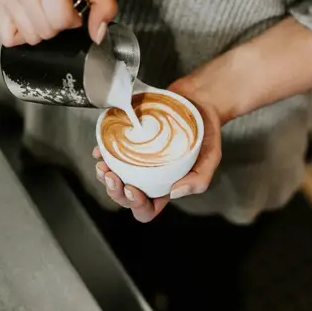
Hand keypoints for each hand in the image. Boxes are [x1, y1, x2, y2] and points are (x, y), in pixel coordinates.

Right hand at [0, 0, 116, 46]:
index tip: (76, 6)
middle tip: (62, 6)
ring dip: (43, 30)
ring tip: (47, 9)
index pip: (60, 18)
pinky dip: (24, 34)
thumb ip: (104, 5)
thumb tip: (97, 36)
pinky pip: (9, 38)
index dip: (74, 19)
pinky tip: (33, 17)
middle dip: (59, 25)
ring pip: (29, 37)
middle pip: (45, 30)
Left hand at [93, 80, 223, 222]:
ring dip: (104, 176)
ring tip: (103, 165)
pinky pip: (111, 153)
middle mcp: (149, 177)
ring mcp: (138, 160)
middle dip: (114, 191)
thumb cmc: (206, 131)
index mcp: (165, 187)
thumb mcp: (212, 157)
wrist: (199, 101)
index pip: (147, 209)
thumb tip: (175, 193)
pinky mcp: (131, 142)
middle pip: (125, 196)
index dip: (136, 205)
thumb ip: (199, 179)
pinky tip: (100, 150)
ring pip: (115, 177)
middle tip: (111, 176)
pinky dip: (102, 154)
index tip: (132, 188)